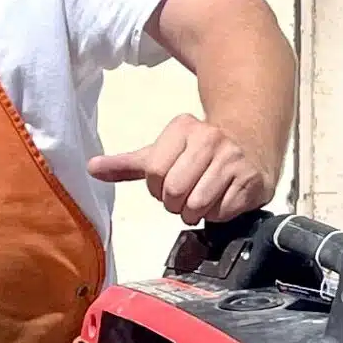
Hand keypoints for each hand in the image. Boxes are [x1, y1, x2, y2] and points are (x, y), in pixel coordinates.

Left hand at [89, 116, 277, 225]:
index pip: (153, 173)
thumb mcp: (161, 154)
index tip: (167, 184)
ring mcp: (233, 159)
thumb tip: (92, 168)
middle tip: (185, 196)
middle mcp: (209, 138)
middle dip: (176, 204)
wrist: (251, 141)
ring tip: (202, 199)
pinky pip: (223, 212)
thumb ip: (126, 165)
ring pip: (198, 205)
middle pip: (174, 192)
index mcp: (183, 128)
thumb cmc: (200, 152)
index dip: (157, 189)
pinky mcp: (251, 179)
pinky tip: (222, 198)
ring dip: (196, 212)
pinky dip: (219, 214)